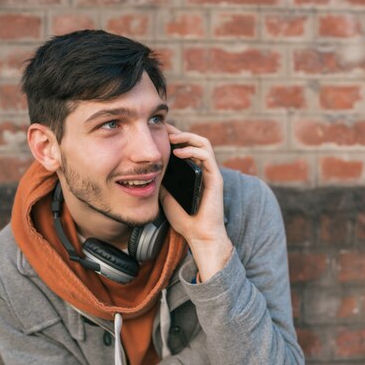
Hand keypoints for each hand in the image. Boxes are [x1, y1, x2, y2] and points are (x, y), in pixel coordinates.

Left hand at [159, 124, 232, 281]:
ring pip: (203, 143)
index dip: (172, 137)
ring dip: (187, 137)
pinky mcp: (215, 178)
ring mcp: (210, 172)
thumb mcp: (165, 195)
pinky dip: (193, 150)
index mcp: (192, 172)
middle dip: (178, 132)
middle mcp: (202, 169)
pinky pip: (207, 156)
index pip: (184, 147)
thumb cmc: (184, 218)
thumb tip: (149, 166)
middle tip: (163, 129)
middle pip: (194, 141)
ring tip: (172, 138)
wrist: (198, 235)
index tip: (157, 132)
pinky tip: (179, 153)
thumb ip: (162, 180)